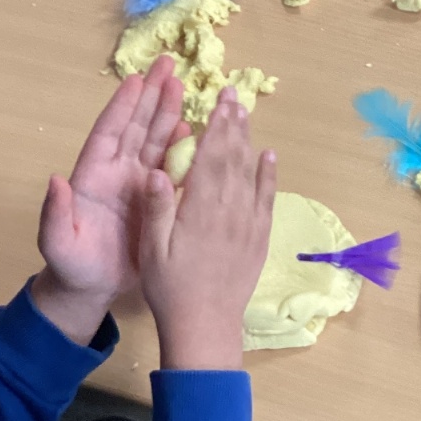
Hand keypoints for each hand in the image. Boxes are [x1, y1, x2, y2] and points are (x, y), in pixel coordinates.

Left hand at [33, 54, 187, 342]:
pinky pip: (173, 171)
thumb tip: (56, 180)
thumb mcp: (57, 243)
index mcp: (93, 176)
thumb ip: (54, 213)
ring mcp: (139, 185)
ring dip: (169, 114)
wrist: (92, 289)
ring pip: (157, 142)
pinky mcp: (158, 202)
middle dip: (151, 96)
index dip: (121, 107)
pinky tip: (197, 132)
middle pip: (136, 127)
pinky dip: (185, 151)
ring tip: (183, 86)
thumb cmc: (71, 265)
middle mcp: (118, 173)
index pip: (109, 133)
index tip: (135, 79)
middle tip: (167, 64)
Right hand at [139, 89, 275, 370]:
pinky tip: (269, 157)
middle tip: (234, 96)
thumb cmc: (170, 288)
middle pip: (234, 158)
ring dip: (249, 142)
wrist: (205, 325)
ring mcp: (248, 224)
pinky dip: (269, 176)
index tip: (218, 101)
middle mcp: (229, 211)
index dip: (216, 126)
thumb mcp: (152, 249)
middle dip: (233, 125)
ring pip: (251, 174)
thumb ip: (157, 207)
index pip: (211, 157)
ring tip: (246, 115)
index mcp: (200, 209)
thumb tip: (157, 169)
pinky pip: (266, 200)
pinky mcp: (258, 239)